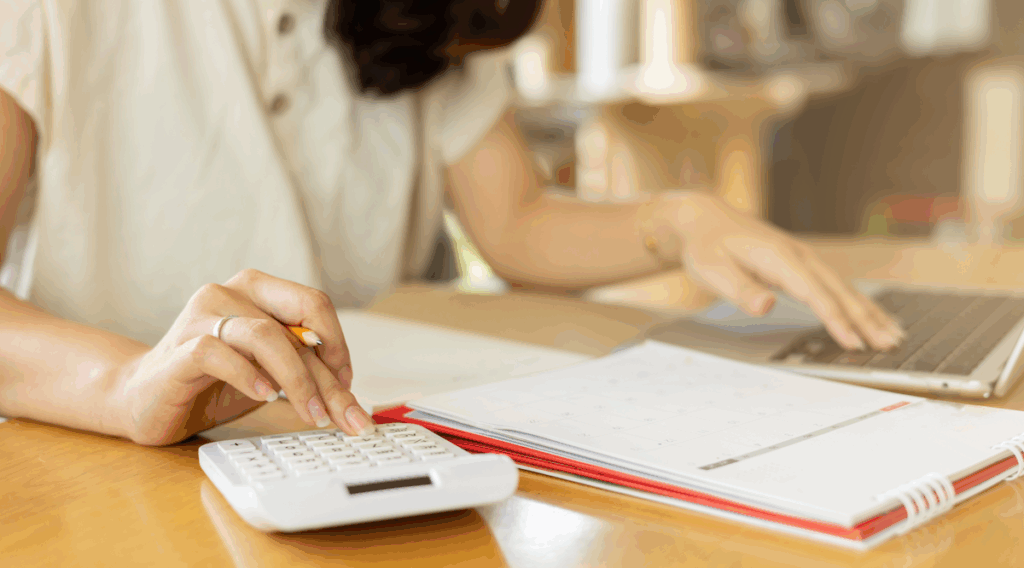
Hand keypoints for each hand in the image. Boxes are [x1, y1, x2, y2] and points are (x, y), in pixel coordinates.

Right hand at [113, 269, 373, 444]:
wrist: (142, 400)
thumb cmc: (211, 384)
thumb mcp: (269, 375)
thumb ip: (305, 374)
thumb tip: (352, 402)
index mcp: (257, 289)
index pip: (314, 305)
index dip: (339, 346)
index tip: (347, 387)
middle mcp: (230, 293)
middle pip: (297, 325)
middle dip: (328, 377)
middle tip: (346, 416)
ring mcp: (202, 316)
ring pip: (265, 336)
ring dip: (297, 380)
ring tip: (311, 413)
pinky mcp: (180, 348)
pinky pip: (218, 353)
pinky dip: (248, 375)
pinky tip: (264, 396)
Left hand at [649, 192, 903, 350]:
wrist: (704, 220)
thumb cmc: (706, 246)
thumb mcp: (712, 269)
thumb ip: (740, 289)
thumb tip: (765, 306)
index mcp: (779, 257)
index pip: (815, 293)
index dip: (836, 320)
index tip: (853, 342)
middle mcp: (798, 255)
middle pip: (838, 291)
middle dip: (865, 319)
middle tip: (889, 344)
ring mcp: (802, 258)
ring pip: (842, 287)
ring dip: (868, 311)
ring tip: (892, 335)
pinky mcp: (801, 264)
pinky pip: (834, 285)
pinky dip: (856, 302)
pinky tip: (871, 316)